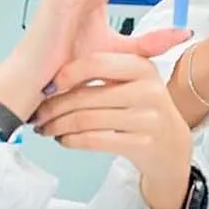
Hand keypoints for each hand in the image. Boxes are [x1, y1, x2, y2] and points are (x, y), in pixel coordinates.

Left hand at [30, 52, 194, 208]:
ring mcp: (147, 119)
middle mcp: (148, 91)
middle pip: (87, 96)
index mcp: (143, 67)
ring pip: (87, 120)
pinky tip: (63, 139)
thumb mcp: (135, 79)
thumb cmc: (143, 107)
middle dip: (54, 107)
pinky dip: (72, 141)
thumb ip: (104, 67)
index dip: (66, 74)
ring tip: (46, 128)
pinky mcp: (142, 144)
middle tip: (38, 114)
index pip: (96, 63)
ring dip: (58, 126)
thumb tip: (53, 71)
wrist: (171, 144)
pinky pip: (94, 141)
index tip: (48, 86)